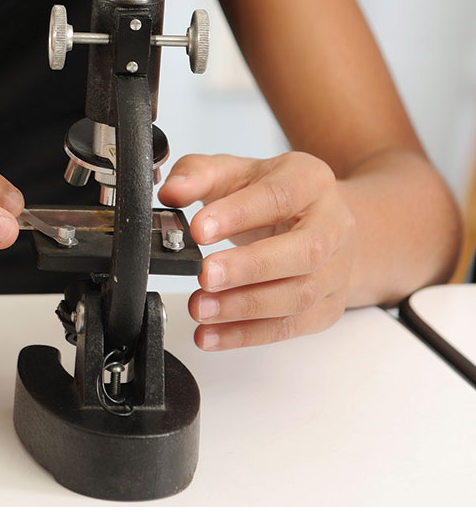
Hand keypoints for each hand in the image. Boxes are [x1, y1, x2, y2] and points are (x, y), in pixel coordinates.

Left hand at [158, 152, 355, 349]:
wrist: (319, 222)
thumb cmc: (273, 195)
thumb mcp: (235, 172)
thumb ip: (198, 175)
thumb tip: (171, 191)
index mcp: (310, 180)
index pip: (279, 197)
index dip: (237, 215)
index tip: (198, 229)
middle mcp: (333, 224)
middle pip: (303, 251)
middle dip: (250, 267)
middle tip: (205, 276)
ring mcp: (336, 269)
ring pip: (300, 295)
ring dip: (246, 307)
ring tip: (201, 308)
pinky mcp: (327, 308)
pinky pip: (291, 327)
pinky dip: (248, 334)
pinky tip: (212, 334)